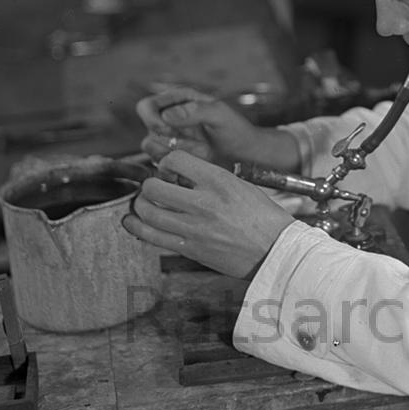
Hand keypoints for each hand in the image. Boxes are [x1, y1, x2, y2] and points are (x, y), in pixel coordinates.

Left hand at [121, 150, 295, 277]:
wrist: (275, 249)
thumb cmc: (262, 217)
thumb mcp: (240, 185)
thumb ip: (210, 178)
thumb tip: (181, 175)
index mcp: (219, 180)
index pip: (175, 160)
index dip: (167, 162)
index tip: (169, 169)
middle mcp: (203, 202)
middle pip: (153, 186)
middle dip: (149, 184)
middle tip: (155, 187)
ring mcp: (194, 228)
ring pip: (147, 212)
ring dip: (141, 205)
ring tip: (146, 203)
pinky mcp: (190, 249)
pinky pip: (152, 236)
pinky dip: (136, 227)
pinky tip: (133, 222)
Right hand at [136, 87, 262, 167]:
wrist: (245, 154)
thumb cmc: (236, 129)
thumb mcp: (219, 114)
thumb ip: (195, 111)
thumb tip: (166, 116)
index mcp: (179, 100)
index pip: (146, 106)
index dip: (151, 118)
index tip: (167, 129)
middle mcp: (170, 118)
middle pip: (147, 130)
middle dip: (164, 140)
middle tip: (187, 144)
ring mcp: (171, 139)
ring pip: (151, 149)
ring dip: (169, 154)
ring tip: (196, 154)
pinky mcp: (174, 157)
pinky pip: (160, 164)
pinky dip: (171, 168)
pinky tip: (191, 165)